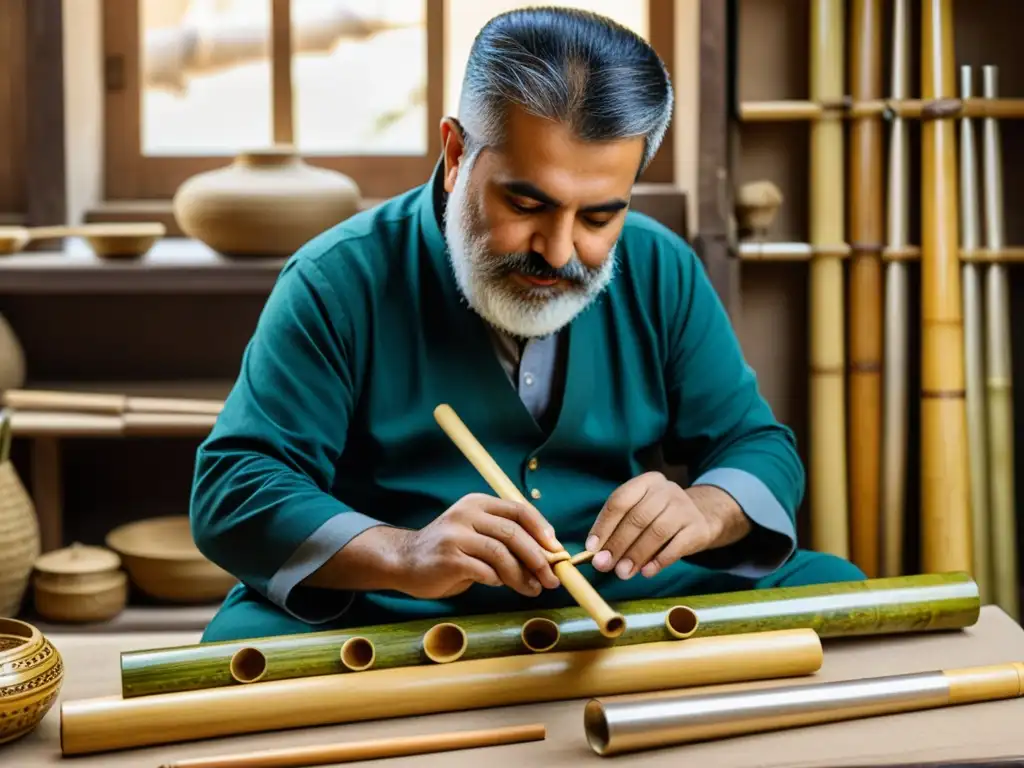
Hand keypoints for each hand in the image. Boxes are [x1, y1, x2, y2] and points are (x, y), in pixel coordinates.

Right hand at [391, 493, 563, 599]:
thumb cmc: (448, 552)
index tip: (557, 550)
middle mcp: (467, 514)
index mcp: (478, 503)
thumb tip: (545, 559)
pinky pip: (485, 571)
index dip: (542, 530)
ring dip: (522, 575)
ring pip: (501, 553)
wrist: (405, 561)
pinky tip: (499, 585)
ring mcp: (456, 535)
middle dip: (538, 558)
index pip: (519, 510)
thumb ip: (504, 541)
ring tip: (533, 589)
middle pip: (513, 532)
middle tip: (552, 578)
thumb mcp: (476, 535)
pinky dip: (498, 580)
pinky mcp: (449, 558)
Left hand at [585, 472, 749, 578]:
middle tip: (604, 565)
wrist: (701, 516)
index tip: (591, 548)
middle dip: (618, 544)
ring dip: (636, 555)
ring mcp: (684, 507)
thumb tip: (598, 555)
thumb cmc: (659, 517)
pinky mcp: (698, 528)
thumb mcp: (640, 512)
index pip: (620, 501)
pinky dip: (659, 561)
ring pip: (656, 532)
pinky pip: (676, 546)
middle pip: (637, 518)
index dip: (604, 525)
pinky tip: (646, 572)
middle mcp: (666, 490)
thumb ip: (618, 529)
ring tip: (623, 573)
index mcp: (646, 482)